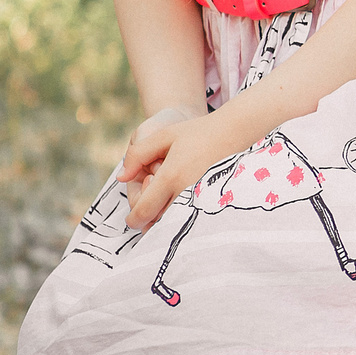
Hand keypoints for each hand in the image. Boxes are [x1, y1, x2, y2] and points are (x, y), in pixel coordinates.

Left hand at [124, 108, 260, 231]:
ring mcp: (203, 198)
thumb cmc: (196, 132)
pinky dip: (182, 218)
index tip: (132, 219)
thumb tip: (121, 178)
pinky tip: (180, 208)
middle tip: (150, 208)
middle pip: (159, 223)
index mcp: (171, 176)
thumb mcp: (162, 136)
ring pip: (176, 223)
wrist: (235, 131)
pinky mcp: (214, 201)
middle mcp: (187, 191)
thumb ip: (137, 155)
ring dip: (165, 221)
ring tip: (165, 205)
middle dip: (149, 221)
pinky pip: (192, 218)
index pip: (144, 211)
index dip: (134, 219)